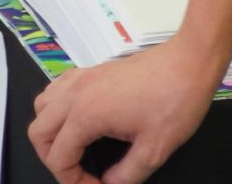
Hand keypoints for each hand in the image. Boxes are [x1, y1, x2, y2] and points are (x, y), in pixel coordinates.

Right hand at [27, 38, 220, 183]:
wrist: (192, 59)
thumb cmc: (176, 100)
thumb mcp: (153, 151)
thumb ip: (124, 177)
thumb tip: (109, 183)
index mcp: (87, 113)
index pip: (58, 158)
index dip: (72, 182)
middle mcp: (78, 92)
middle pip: (38, 132)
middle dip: (52, 160)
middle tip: (78, 173)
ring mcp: (85, 77)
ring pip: (43, 106)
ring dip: (51, 131)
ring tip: (75, 149)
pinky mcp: (95, 70)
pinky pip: (59, 87)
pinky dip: (58, 107)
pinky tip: (79, 120)